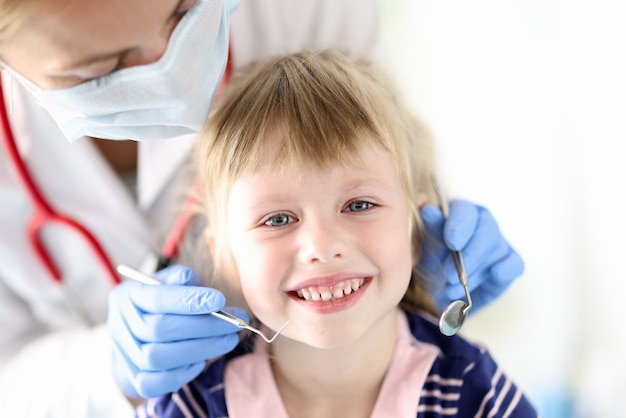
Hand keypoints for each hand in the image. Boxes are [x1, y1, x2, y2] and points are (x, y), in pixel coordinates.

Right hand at [107, 265, 247, 398]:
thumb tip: (189, 279)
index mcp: (128, 296)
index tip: (220, 300)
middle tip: (236, 323)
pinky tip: (202, 361)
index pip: (157, 298)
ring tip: (228, 340)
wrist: (137, 332)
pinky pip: (154, 383)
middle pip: (160, 329)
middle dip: (204, 326)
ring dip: (200, 349)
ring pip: (158, 357)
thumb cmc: (162, 301)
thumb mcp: (170, 282)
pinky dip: (181, 373)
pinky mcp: (130, 379)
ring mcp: (123, 354)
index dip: (189, 301)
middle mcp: (119, 325)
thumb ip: (180, 279)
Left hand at [419, 200, 523, 313]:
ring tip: (451, 289)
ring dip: (474, 271)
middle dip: (468, 254)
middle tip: (449, 275)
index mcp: (462, 212)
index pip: (465, 211)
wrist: (443, 287)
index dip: (460, 226)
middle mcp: (483, 223)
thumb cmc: (435, 258)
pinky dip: (507, 268)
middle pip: (486, 229)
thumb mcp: (429, 245)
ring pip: (495, 250)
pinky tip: (496, 273)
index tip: (452, 242)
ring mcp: (499, 242)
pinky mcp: (511, 263)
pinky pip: (515, 264)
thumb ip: (431, 227)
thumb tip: (426, 206)